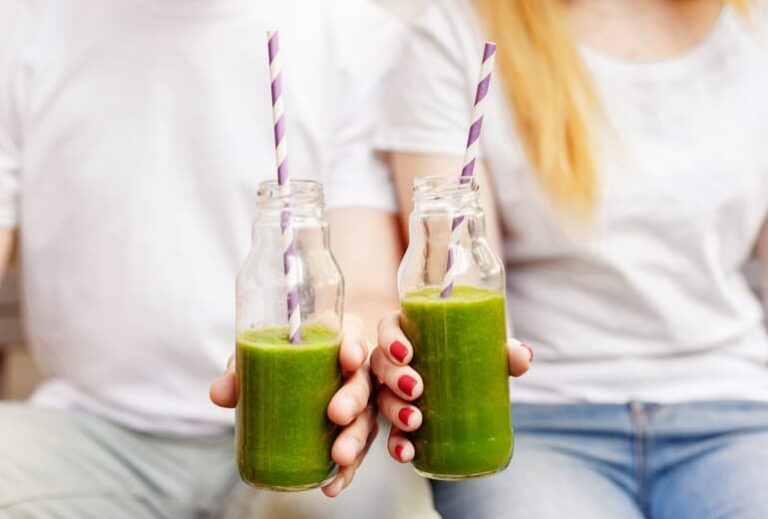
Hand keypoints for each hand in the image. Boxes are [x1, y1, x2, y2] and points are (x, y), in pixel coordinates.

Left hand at [210, 314, 375, 496]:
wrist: (303, 374)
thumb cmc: (284, 360)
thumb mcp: (263, 359)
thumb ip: (242, 370)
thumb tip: (220, 394)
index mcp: (338, 341)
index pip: (354, 338)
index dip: (355, 346)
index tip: (347, 358)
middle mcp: (357, 371)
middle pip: (363, 382)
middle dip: (353, 399)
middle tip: (337, 414)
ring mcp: (361, 404)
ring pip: (366, 420)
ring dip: (355, 440)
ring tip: (340, 457)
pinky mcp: (356, 432)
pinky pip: (358, 451)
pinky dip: (346, 471)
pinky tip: (333, 485)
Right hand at [370, 311, 531, 462]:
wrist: (470, 391)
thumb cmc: (470, 358)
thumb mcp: (485, 350)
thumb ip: (503, 351)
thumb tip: (523, 357)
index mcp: (409, 333)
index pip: (389, 327)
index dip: (391, 339)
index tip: (407, 353)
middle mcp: (394, 361)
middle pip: (380, 363)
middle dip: (393, 377)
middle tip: (416, 388)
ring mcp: (392, 392)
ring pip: (381, 398)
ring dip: (394, 410)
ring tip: (414, 421)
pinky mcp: (399, 422)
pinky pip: (391, 433)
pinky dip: (398, 444)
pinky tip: (408, 453)